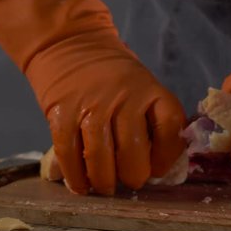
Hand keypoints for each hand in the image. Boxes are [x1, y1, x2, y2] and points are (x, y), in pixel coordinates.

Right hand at [0, 0, 185, 194]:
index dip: (166, 156)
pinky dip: (75, 175)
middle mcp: (123, 97)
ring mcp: (90, 105)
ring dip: (103, 181)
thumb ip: (151, 119)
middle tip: (128, 181)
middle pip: (133, 151)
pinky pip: (69, 153)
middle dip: (133, 176)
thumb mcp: (141, 85)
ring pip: (100, 157)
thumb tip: (156, 167)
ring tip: (105, 188)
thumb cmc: (111, 74)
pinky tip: (80, 185)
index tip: (158, 169)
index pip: (169, 128)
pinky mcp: (61, 113)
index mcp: (150, 90)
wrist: (68, 42)